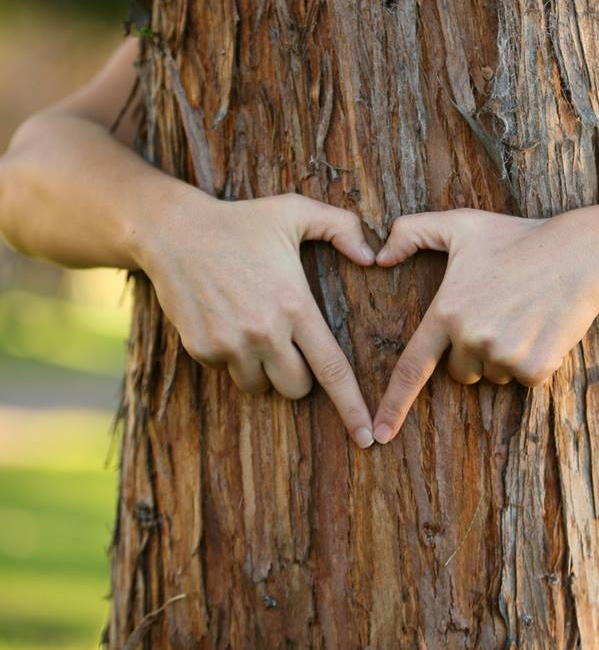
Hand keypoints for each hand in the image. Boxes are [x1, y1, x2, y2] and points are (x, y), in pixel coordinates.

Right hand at [136, 190, 376, 447]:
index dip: (352, 407)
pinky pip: (228, 372)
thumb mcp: (295, 211)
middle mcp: (264, 332)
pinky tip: (226, 320)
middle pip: (297, 388)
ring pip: (261, 386)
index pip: (332, 369)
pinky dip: (232, 356)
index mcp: (294, 306)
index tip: (367, 438)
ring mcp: (229, 344)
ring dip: (264, 368)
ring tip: (254, 325)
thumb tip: (374, 257)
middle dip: (300, 375)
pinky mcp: (201, 349)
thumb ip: (342, 227)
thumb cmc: (241, 220)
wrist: (173, 231)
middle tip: (288, 340)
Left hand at [370, 207, 598, 443]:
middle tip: (497, 312)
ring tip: (522, 314)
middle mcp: (471, 337)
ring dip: (503, 355)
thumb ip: (411, 232)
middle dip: (472, 352)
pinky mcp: (536, 367)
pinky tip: (541, 327)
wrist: (582, 254)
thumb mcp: (461, 224)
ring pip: (493, 375)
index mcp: (447, 311)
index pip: (412, 367)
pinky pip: (524, 379)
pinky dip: (533, 361)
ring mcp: (504, 355)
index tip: (379, 433)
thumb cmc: (517, 237)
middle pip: (459, 370)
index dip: (393, 404)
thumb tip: (378, 258)